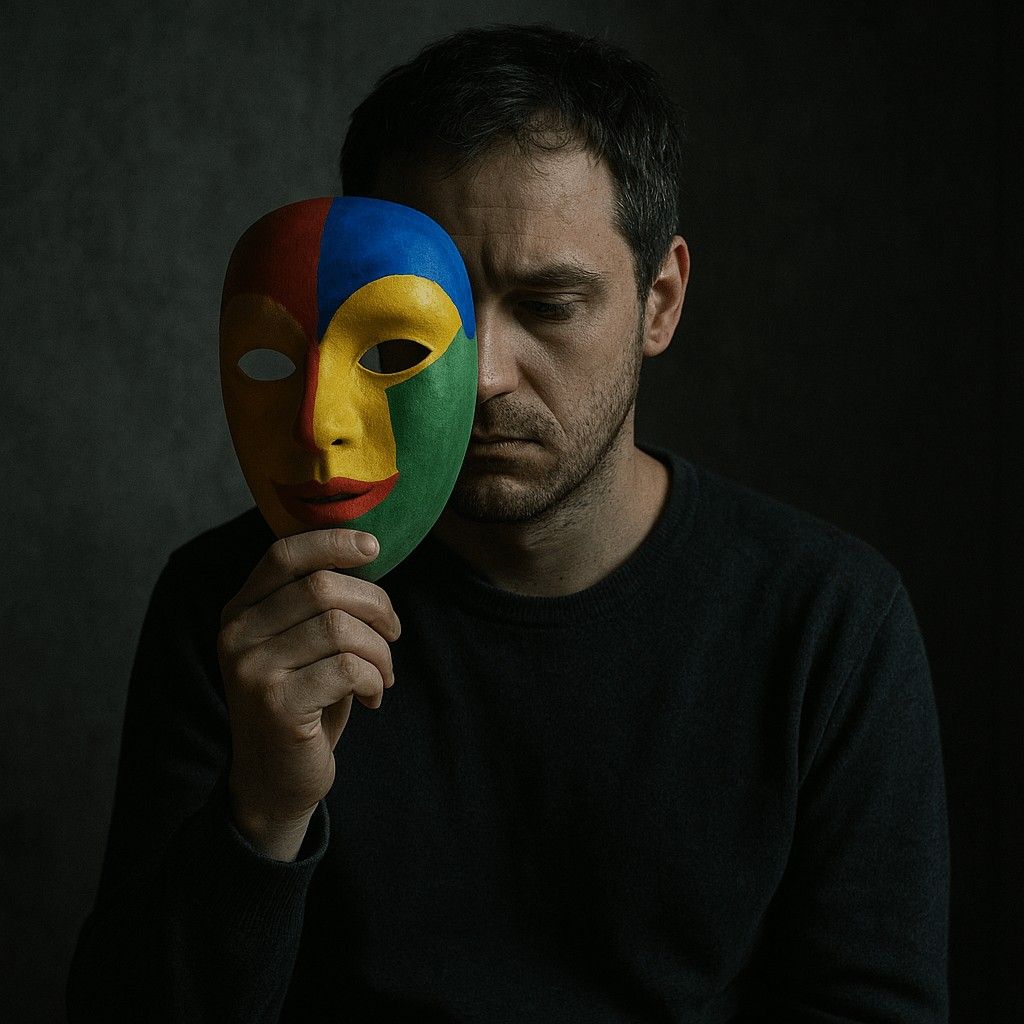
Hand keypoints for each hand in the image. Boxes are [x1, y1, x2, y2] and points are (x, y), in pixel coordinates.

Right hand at [216, 529, 400, 859]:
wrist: (275, 780)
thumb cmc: (304, 700)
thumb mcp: (302, 644)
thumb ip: (317, 602)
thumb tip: (367, 549)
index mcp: (240, 610)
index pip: (284, 554)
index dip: (333, 541)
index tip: (373, 546)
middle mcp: (236, 635)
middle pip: (323, 587)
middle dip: (375, 606)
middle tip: (393, 633)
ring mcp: (251, 670)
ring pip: (341, 627)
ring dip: (380, 650)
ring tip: (384, 673)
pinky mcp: (276, 705)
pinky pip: (349, 668)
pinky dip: (375, 678)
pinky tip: (373, 697)